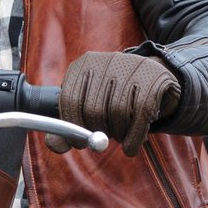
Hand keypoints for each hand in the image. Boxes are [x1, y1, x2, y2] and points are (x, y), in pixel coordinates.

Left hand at [46, 52, 179, 156]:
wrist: (152, 81)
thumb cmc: (115, 98)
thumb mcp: (89, 107)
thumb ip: (69, 127)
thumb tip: (54, 145)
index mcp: (84, 65)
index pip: (69, 99)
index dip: (72, 127)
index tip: (79, 144)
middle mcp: (106, 60)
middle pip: (93, 109)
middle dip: (98, 132)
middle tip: (104, 140)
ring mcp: (131, 66)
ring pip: (118, 112)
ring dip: (118, 134)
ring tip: (120, 135)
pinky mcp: (152, 79)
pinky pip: (141, 115)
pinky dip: (134, 137)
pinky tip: (131, 146)